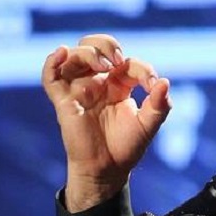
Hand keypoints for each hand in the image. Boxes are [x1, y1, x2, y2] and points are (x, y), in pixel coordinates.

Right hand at [42, 34, 170, 211]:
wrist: (107, 170)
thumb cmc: (126, 147)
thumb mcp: (148, 125)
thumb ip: (159, 105)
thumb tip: (164, 82)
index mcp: (119, 85)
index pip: (128, 63)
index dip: (142, 68)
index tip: (151, 84)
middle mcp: (98, 82)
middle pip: (95, 46)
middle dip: (107, 45)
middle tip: (118, 61)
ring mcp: (79, 89)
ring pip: (75, 55)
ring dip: (88, 53)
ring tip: (103, 65)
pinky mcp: (63, 101)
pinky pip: (50, 76)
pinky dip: (52, 61)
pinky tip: (63, 52)